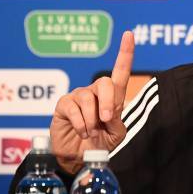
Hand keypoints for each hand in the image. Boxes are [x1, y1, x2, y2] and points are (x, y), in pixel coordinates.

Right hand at [50, 31, 134, 173]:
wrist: (80, 159)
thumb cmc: (100, 143)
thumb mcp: (116, 134)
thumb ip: (117, 121)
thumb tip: (109, 111)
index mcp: (113, 97)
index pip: (120, 71)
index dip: (125, 53)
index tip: (129, 34)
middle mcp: (95, 92)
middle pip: (104, 82)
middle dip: (108, 101)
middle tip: (106, 120)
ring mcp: (78, 97)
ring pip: (88, 97)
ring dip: (92, 119)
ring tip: (91, 132)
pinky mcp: (63, 105)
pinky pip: (73, 108)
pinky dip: (81, 123)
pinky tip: (82, 131)